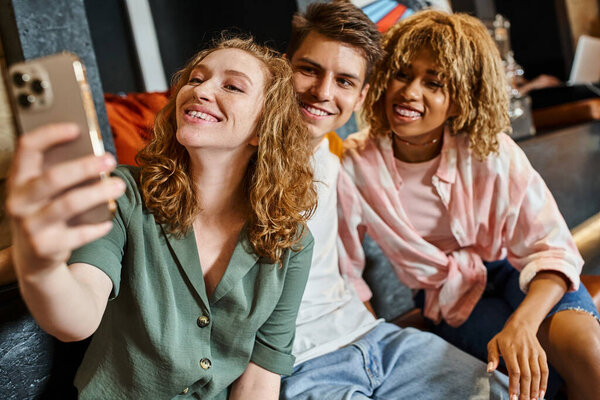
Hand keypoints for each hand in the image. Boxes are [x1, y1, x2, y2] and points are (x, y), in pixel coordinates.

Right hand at [7, 123, 124, 278]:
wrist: (32, 259)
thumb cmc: (45, 213)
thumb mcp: (44, 193)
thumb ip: (62, 174)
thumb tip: (97, 155)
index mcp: (18, 180)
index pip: (27, 148)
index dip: (50, 134)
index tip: (76, 128)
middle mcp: (19, 201)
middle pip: (53, 177)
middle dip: (84, 166)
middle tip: (110, 159)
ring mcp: (30, 226)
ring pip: (69, 204)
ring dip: (98, 193)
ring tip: (119, 185)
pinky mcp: (45, 247)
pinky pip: (78, 234)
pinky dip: (97, 227)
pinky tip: (109, 222)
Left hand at [487, 318, 547, 399]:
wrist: (521, 325)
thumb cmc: (504, 338)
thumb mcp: (493, 343)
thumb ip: (492, 356)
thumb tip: (489, 370)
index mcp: (510, 349)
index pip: (514, 371)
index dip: (514, 386)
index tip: (512, 398)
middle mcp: (523, 351)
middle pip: (526, 375)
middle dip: (525, 392)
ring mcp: (534, 353)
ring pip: (536, 374)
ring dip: (535, 389)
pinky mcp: (542, 354)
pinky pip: (544, 370)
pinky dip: (544, 383)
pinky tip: (541, 393)